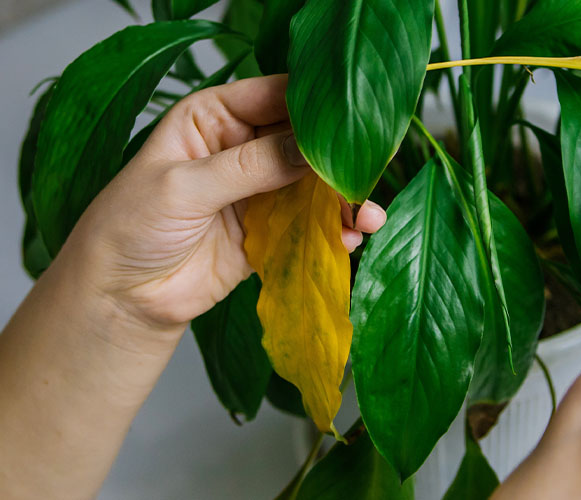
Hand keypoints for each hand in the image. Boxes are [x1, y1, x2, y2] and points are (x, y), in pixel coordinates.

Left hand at [62, 75, 385, 332]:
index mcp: (215, 117)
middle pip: (304, 142)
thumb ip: (249, 167)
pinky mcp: (272, 231)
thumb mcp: (185, 188)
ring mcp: (260, 191)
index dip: (311, 106)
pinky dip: (335, 230)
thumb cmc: (131, 227)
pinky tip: (349, 238)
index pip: (273, 97)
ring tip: (366, 217)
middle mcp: (242, 147)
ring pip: (316, 185)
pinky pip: (313, 224)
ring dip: (344, 199)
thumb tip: (311, 149)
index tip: (348, 123)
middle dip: (337, 159)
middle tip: (363, 175)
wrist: (122, 298)